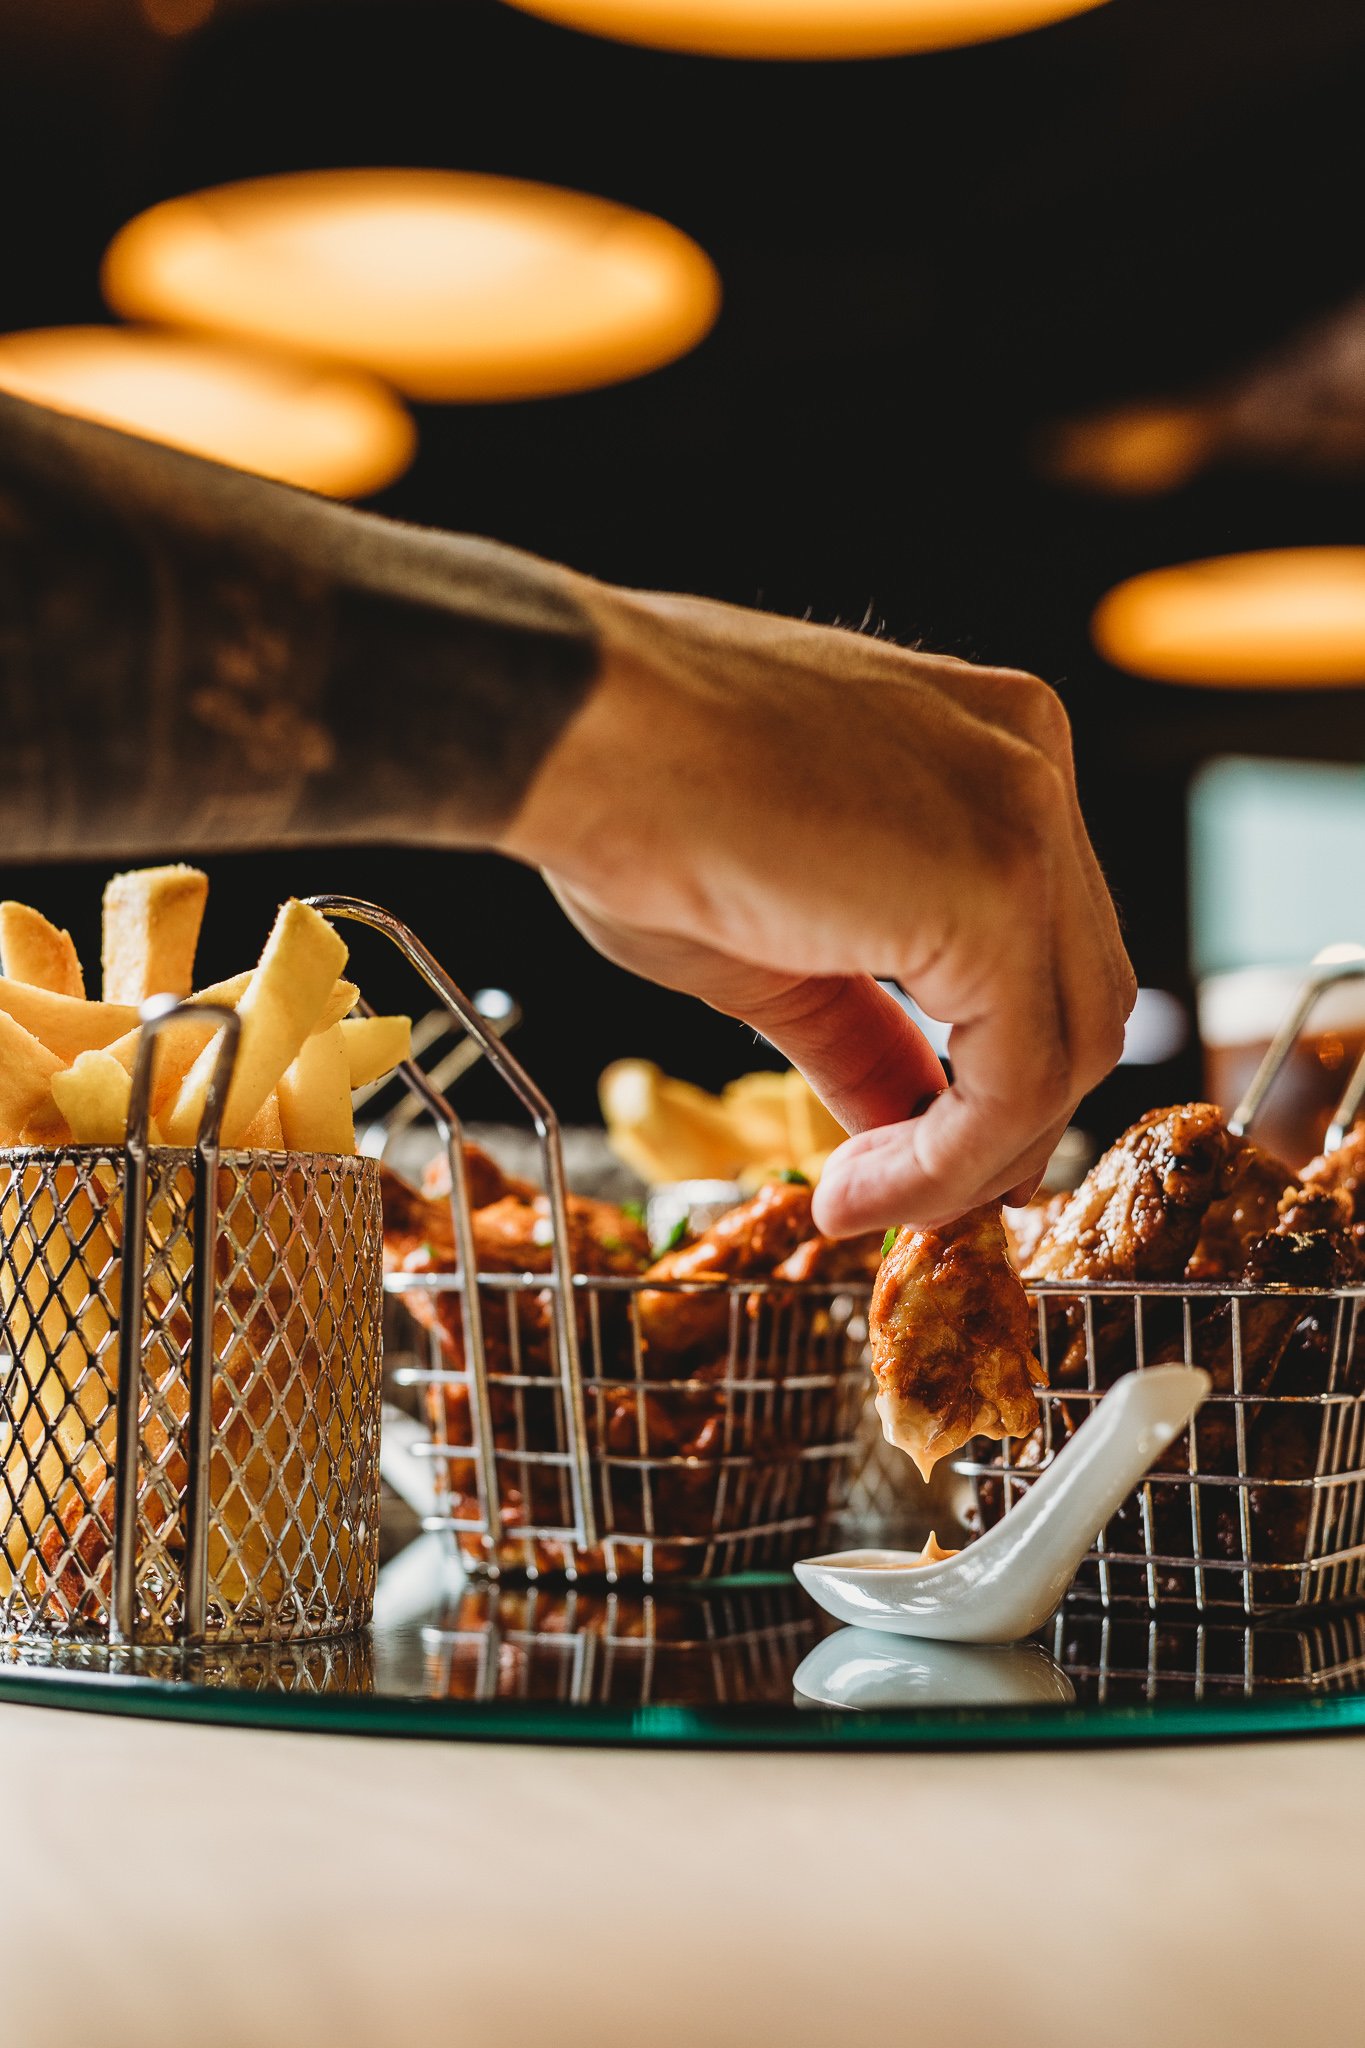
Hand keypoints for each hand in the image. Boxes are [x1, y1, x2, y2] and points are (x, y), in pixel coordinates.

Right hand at [503, 580, 1134, 1233]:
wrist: (565, 726)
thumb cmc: (630, 795)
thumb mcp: (776, 940)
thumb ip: (865, 1031)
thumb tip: (904, 1123)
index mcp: (987, 750)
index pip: (1042, 949)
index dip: (986, 1075)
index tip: (899, 1157)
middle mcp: (1031, 764)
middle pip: (1075, 998)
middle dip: (994, 1124)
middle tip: (891, 1194)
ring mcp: (1028, 817)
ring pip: (1068, 1046)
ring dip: (969, 1158)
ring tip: (858, 1198)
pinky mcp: (1002, 888)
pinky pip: (1018, 1078)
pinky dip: (948, 1163)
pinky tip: (857, 1190)